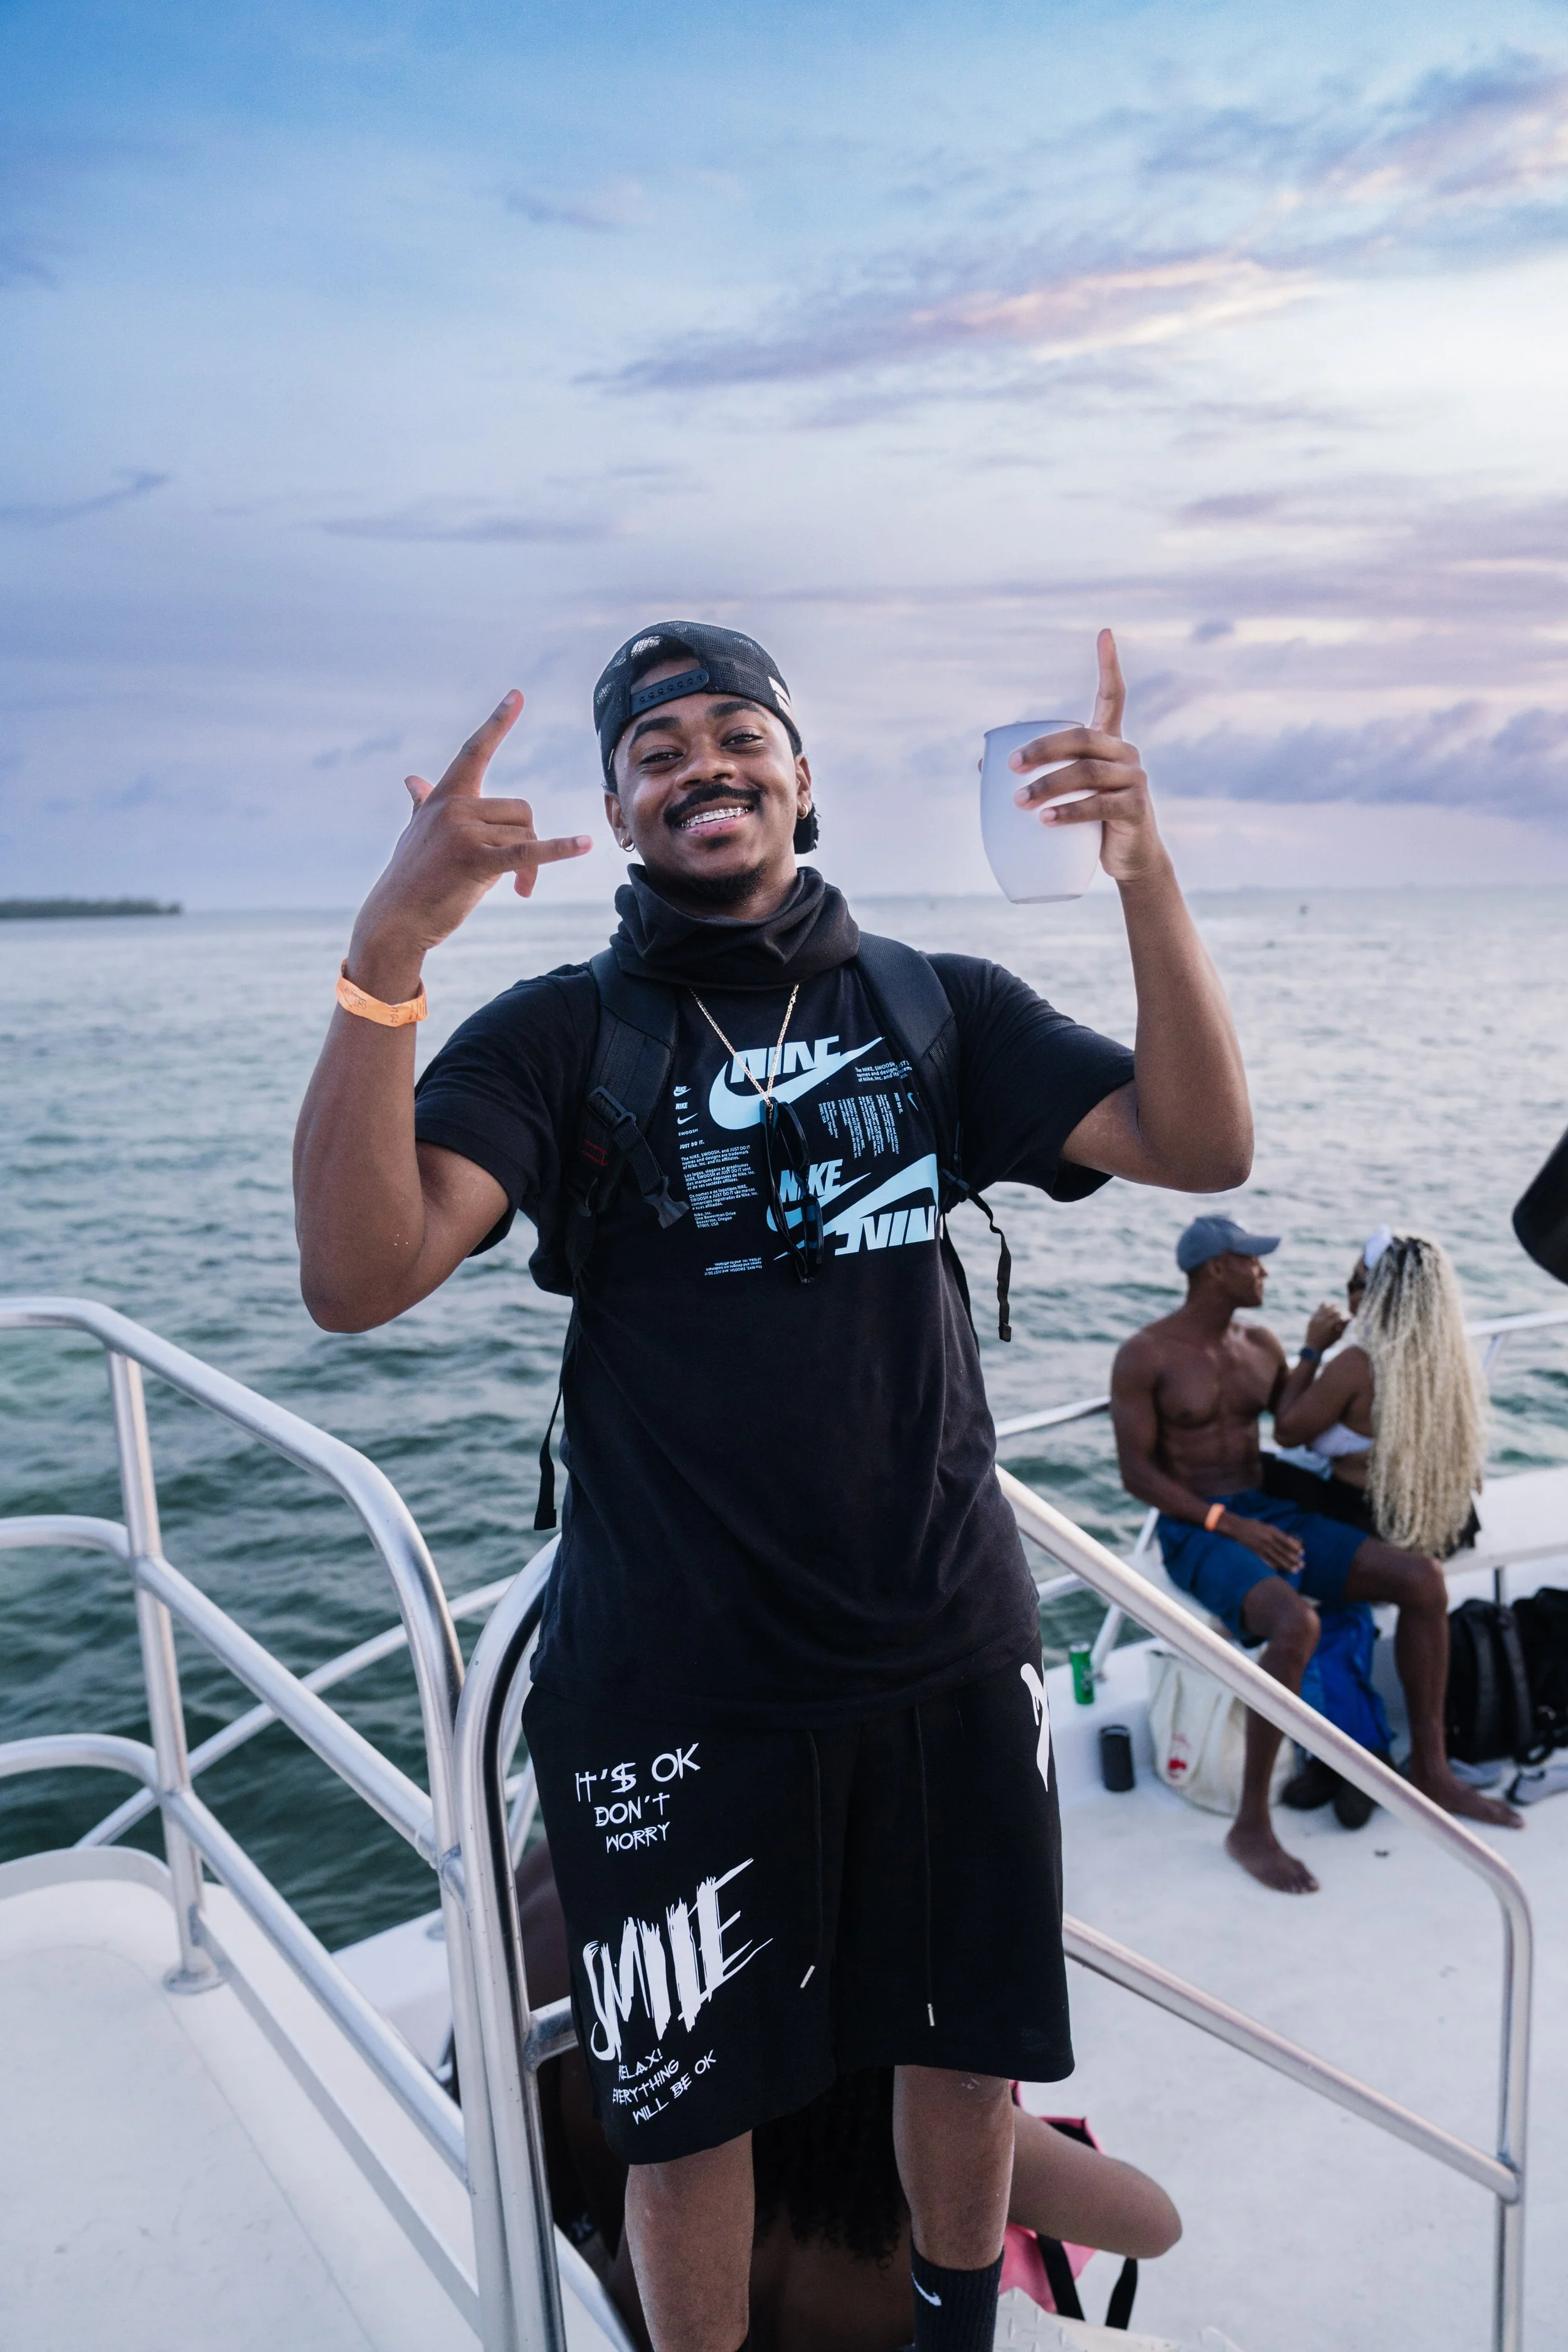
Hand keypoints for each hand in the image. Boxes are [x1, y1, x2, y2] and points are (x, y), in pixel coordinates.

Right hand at [347, 692, 591, 996]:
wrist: (395, 920)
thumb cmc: (411, 878)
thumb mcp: (416, 832)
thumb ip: (422, 803)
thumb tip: (411, 777)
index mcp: (444, 797)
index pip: (474, 750)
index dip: (497, 723)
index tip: (517, 695)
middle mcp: (453, 807)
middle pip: (521, 810)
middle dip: (529, 841)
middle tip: (522, 880)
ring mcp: (463, 832)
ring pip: (525, 834)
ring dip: (532, 868)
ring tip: (520, 890)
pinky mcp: (474, 862)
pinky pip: (527, 851)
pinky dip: (559, 850)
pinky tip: (585, 844)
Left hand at [1008, 629, 1166, 884]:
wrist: (1129, 860)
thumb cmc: (1091, 822)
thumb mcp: (1064, 794)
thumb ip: (1036, 775)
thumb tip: (981, 765)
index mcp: (1108, 743)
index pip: (1113, 696)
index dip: (1109, 665)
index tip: (1105, 632)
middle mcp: (1124, 753)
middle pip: (1082, 738)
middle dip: (1042, 748)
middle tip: (1010, 766)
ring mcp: (1134, 779)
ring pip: (1087, 772)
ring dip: (1048, 785)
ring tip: (1019, 802)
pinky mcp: (1136, 808)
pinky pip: (1099, 804)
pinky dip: (1069, 811)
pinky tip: (1045, 819)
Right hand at [1220, 1513, 1303, 1575]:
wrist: (1236, 1527)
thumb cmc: (1252, 1525)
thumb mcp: (1266, 1525)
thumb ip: (1276, 1533)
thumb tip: (1288, 1541)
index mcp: (1271, 1531)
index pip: (1286, 1540)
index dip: (1295, 1547)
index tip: (1302, 1552)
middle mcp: (1268, 1539)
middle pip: (1283, 1551)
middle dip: (1293, 1559)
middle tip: (1302, 1565)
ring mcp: (1261, 1547)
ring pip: (1276, 1558)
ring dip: (1286, 1565)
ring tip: (1295, 1570)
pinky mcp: (1255, 1553)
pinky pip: (1266, 1561)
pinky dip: (1273, 1566)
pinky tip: (1279, 1571)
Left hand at [1305, 1303, 1347, 1352]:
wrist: (1313, 1347)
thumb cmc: (1328, 1343)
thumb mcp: (1338, 1336)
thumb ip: (1344, 1326)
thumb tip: (1350, 1318)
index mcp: (1329, 1325)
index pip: (1339, 1316)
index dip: (1345, 1315)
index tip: (1349, 1316)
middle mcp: (1322, 1320)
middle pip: (1333, 1310)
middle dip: (1339, 1309)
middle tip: (1343, 1310)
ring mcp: (1316, 1319)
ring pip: (1325, 1308)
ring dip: (1331, 1305)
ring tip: (1336, 1303)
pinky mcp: (1312, 1319)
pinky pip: (1318, 1310)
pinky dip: (1323, 1306)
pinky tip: (1326, 1303)